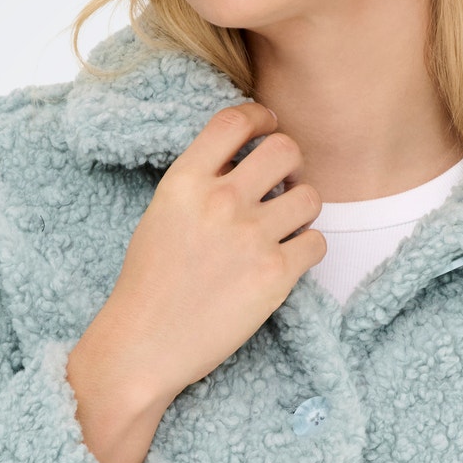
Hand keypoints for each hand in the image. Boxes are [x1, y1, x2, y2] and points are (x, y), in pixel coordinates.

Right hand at [66, 101, 325, 462]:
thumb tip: (244, 159)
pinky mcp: (275, 275)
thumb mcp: (161, 214)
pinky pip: (317, 243)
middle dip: (291, 164)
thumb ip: (200, 183)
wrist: (144, 346)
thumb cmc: (149, 285)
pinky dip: (308, 250)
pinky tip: (286, 261)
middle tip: (284, 183)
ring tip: (285, 226)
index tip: (269, 125)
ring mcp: (251, 237)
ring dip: (303, 208)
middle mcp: (220, 202)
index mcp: (184, 181)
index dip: (260, 116)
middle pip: (285, 149)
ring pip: (311, 196)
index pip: (234, 121)